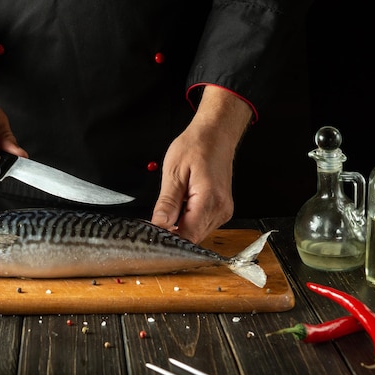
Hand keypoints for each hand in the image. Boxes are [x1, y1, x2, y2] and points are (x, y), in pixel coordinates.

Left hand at [151, 85, 251, 242]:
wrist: (216, 134)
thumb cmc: (197, 146)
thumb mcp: (173, 173)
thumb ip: (167, 204)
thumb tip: (158, 226)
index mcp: (209, 200)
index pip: (188, 236)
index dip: (168, 240)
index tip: (151, 236)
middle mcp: (220, 210)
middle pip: (193, 238)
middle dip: (172, 235)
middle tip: (153, 224)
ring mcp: (223, 211)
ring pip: (197, 234)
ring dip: (180, 228)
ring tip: (167, 212)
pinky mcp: (221, 210)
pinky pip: (202, 225)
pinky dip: (188, 221)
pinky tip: (179, 210)